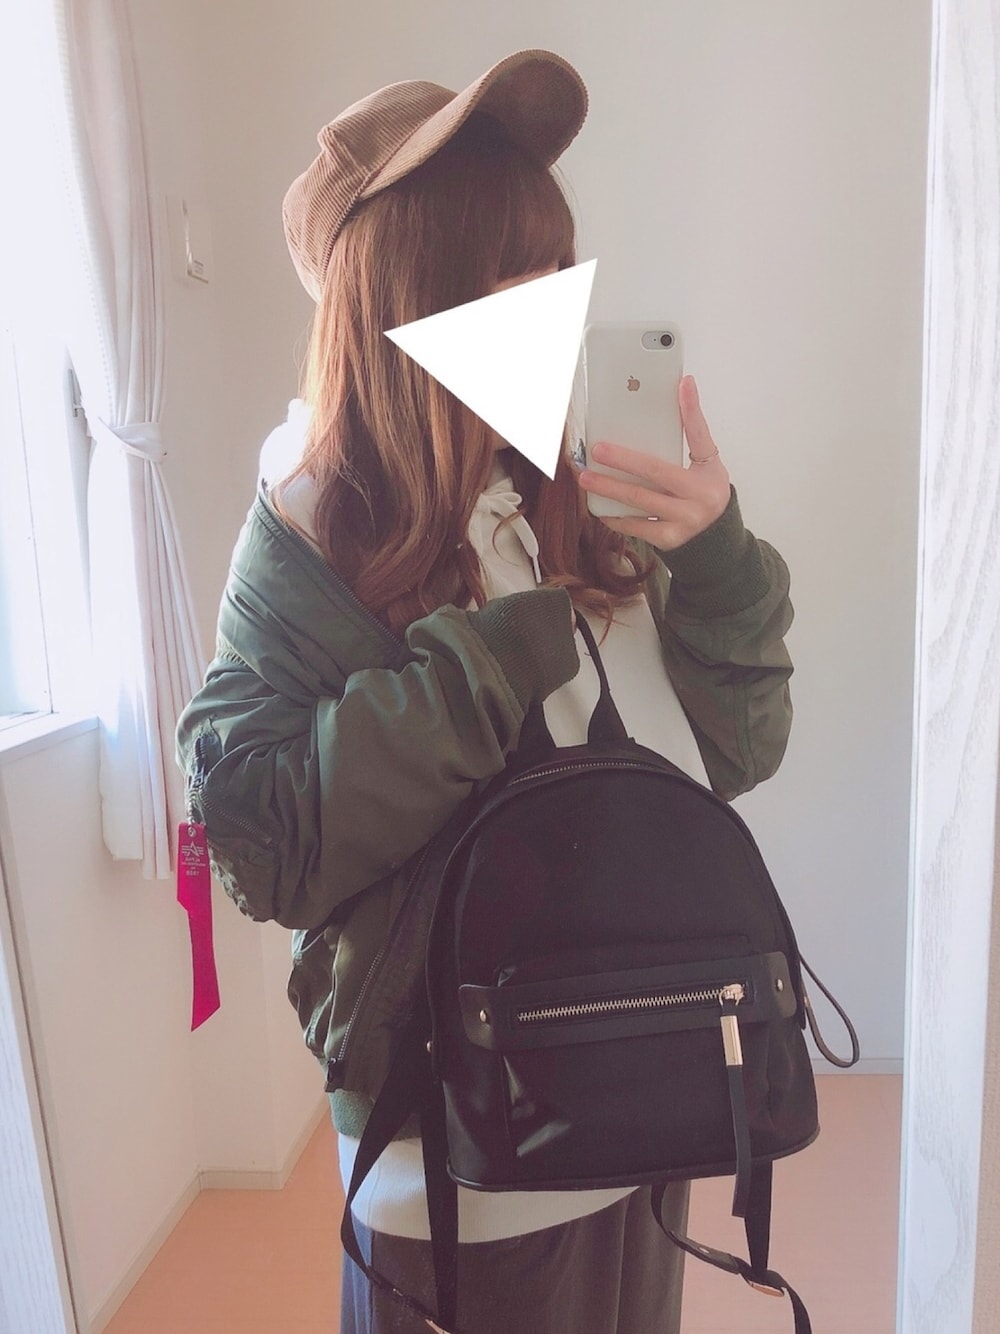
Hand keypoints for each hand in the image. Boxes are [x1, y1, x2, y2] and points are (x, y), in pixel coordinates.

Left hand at [576, 375, 731, 551]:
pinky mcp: (669, 539)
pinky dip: (615, 515)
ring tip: (586, 478)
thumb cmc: (702, 495)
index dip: (692, 409)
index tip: (684, 383)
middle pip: (655, 471)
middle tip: (597, 450)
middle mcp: (700, 496)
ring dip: (608, 488)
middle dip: (622, 459)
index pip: (700, 435)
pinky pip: (635, 525)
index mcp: (709, 472)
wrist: (714, 538)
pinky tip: (599, 505)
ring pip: (639, 500)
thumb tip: (672, 400)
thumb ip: (687, 442)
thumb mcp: (704, 467)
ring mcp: (684, 520)